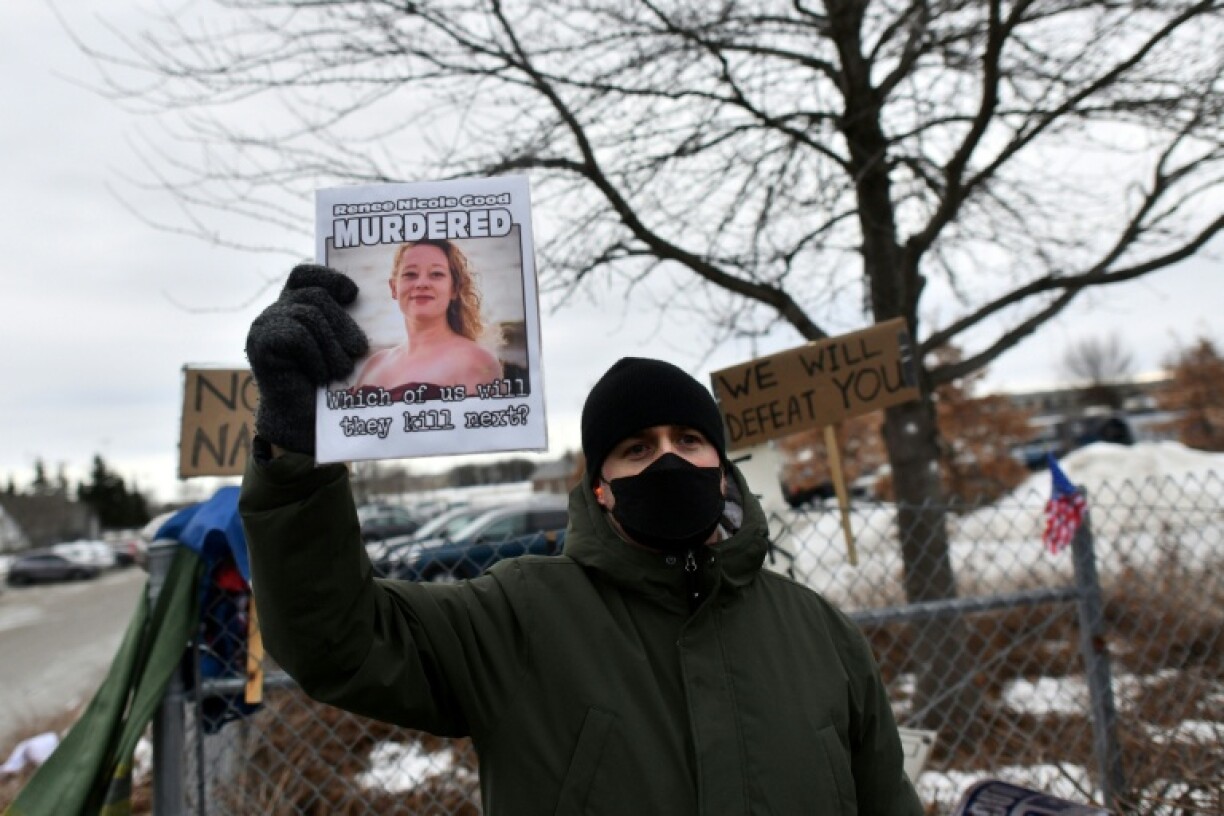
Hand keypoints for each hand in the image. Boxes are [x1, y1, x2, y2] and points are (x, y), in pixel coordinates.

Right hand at [245, 265, 368, 454]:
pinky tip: (319, 375)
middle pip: (315, 295)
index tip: (353, 294)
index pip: (304, 275)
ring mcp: (264, 326)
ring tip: (339, 370)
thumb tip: (363, 298)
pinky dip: (316, 356)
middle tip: (358, 349)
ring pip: (309, 315)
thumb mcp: (339, 346)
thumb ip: (341, 321)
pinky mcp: (259, 343)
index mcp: (294, 307)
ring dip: (332, 345)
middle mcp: (275, 312)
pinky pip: (297, 335)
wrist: (302, 423)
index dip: (328, 277)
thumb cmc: (326, 385)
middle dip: (343, 322)